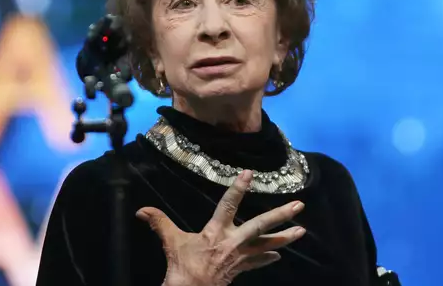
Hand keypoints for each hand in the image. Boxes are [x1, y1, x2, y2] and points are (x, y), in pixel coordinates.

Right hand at [136, 170, 305, 285]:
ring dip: (285, 238)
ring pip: (267, 245)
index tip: (249, 174)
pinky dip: (268, 257)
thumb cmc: (182, 266)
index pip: (229, 204)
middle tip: (299, 206)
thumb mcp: (170, 241)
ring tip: (302, 230)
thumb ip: (159, 221)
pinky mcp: (241, 268)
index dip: (239, 188)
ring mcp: (240, 256)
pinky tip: (278, 255)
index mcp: (216, 231)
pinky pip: (258, 262)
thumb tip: (141, 210)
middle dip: (281, 215)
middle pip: (261, 226)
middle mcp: (233, 241)